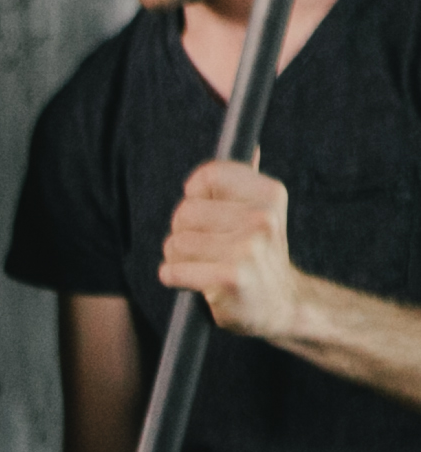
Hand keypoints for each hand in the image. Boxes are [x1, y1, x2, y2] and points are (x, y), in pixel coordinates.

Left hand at [160, 159, 312, 343]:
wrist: (279, 305)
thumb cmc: (257, 256)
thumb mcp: (261, 213)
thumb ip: (246, 183)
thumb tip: (248, 146)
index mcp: (270, 194)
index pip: (207, 176)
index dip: (195, 195)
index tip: (206, 213)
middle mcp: (262, 218)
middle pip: (184, 211)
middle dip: (183, 231)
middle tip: (205, 248)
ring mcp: (247, 249)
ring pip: (175, 242)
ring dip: (178, 258)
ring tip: (203, 266)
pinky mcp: (228, 279)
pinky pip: (172, 271)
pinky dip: (174, 277)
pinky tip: (196, 283)